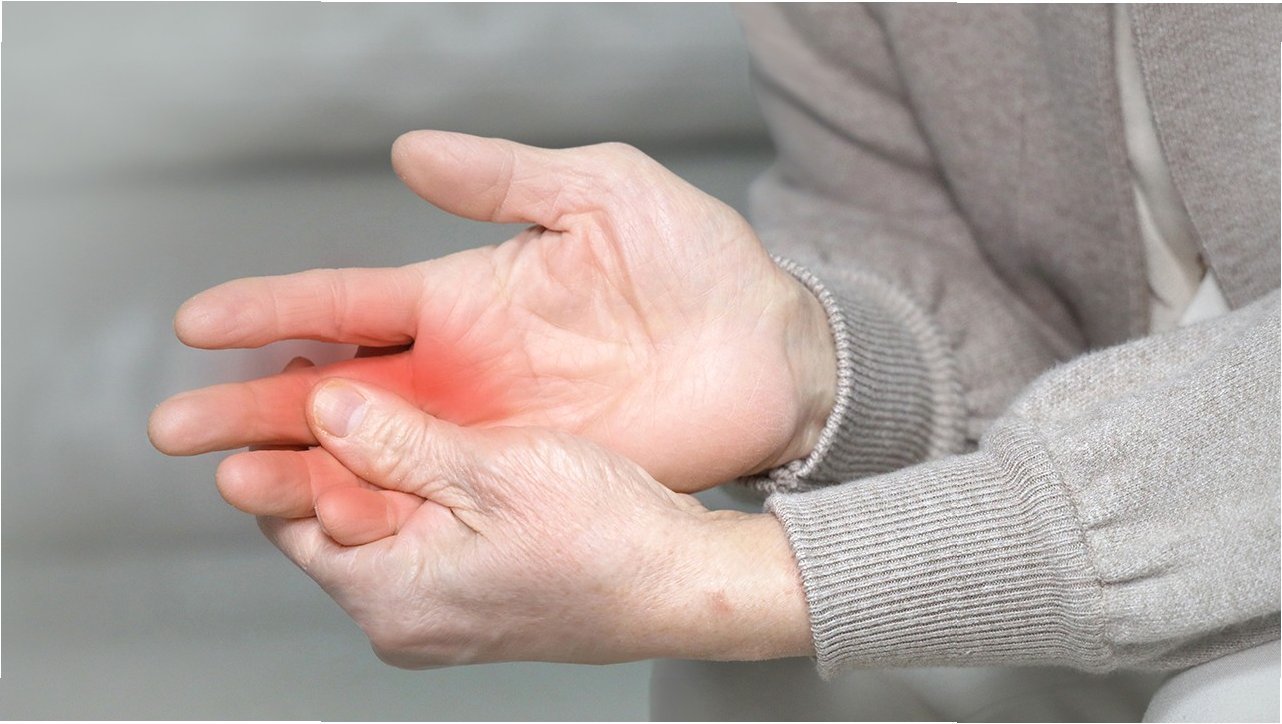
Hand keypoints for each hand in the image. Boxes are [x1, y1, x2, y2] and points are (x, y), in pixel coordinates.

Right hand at [148, 131, 834, 498]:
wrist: (771, 348)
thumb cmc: (697, 262)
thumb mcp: (600, 192)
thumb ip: (503, 178)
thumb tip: (406, 152)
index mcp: (466, 293)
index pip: (347, 304)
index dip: (271, 311)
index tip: (198, 322)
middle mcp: (463, 367)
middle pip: (336, 390)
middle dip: (253, 408)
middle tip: (176, 427)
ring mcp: (492, 427)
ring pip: (373, 453)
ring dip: (299, 468)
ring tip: (226, 481)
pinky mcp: (531, 475)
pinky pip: (439, 496)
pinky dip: (381, 509)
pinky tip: (328, 521)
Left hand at [258, 377, 812, 666]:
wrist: (687, 585)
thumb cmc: (609, 543)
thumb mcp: (493, 472)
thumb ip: (398, 443)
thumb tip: (325, 411)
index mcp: (392, 596)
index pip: (291, 514)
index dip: (285, 439)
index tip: (297, 379)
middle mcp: (405, 619)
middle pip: (332, 521)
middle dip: (330, 448)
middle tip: (339, 380)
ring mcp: (443, 614)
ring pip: (381, 524)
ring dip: (379, 464)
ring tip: (394, 403)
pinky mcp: (477, 599)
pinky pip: (424, 536)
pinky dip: (421, 488)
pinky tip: (441, 446)